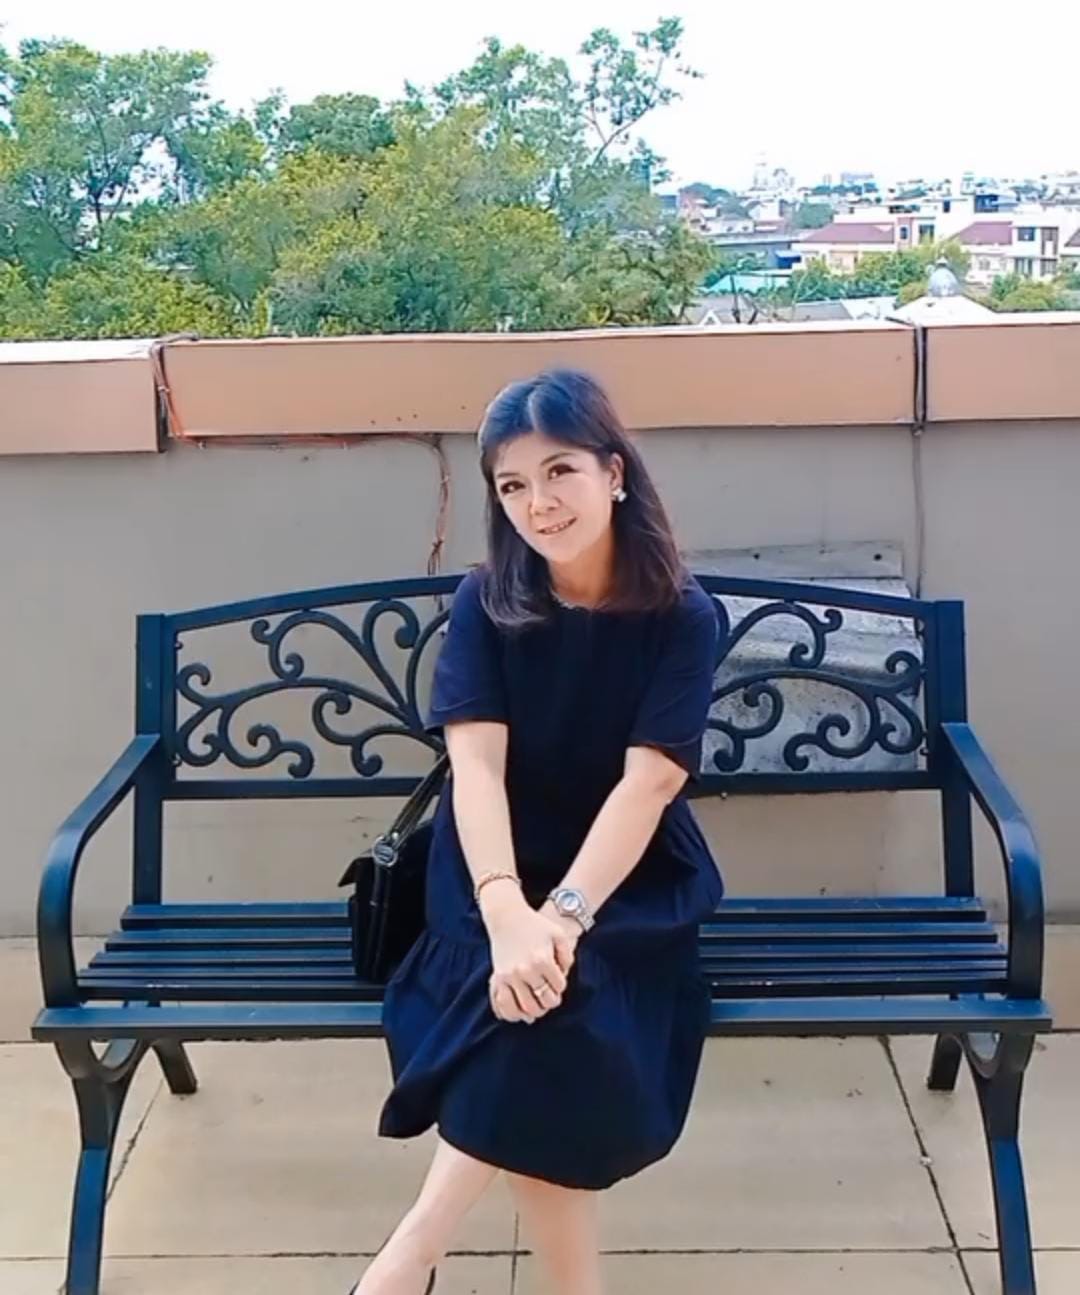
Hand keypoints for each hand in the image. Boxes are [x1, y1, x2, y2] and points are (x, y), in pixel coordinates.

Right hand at [483, 892, 576, 1023]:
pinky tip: (521, 1012)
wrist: (507, 916)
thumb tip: (563, 975)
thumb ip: (567, 955)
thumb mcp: (558, 934)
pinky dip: (514, 1014)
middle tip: (550, 996)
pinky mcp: (498, 978)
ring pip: (526, 1008)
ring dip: (535, 1011)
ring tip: (538, 1004)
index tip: (557, 980)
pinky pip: (504, 1005)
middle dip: (551, 1001)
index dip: (560, 986)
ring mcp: (510, 976)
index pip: (558, 986)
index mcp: (542, 960)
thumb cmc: (535, 924)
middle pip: (544, 1001)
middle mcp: (526, 970)